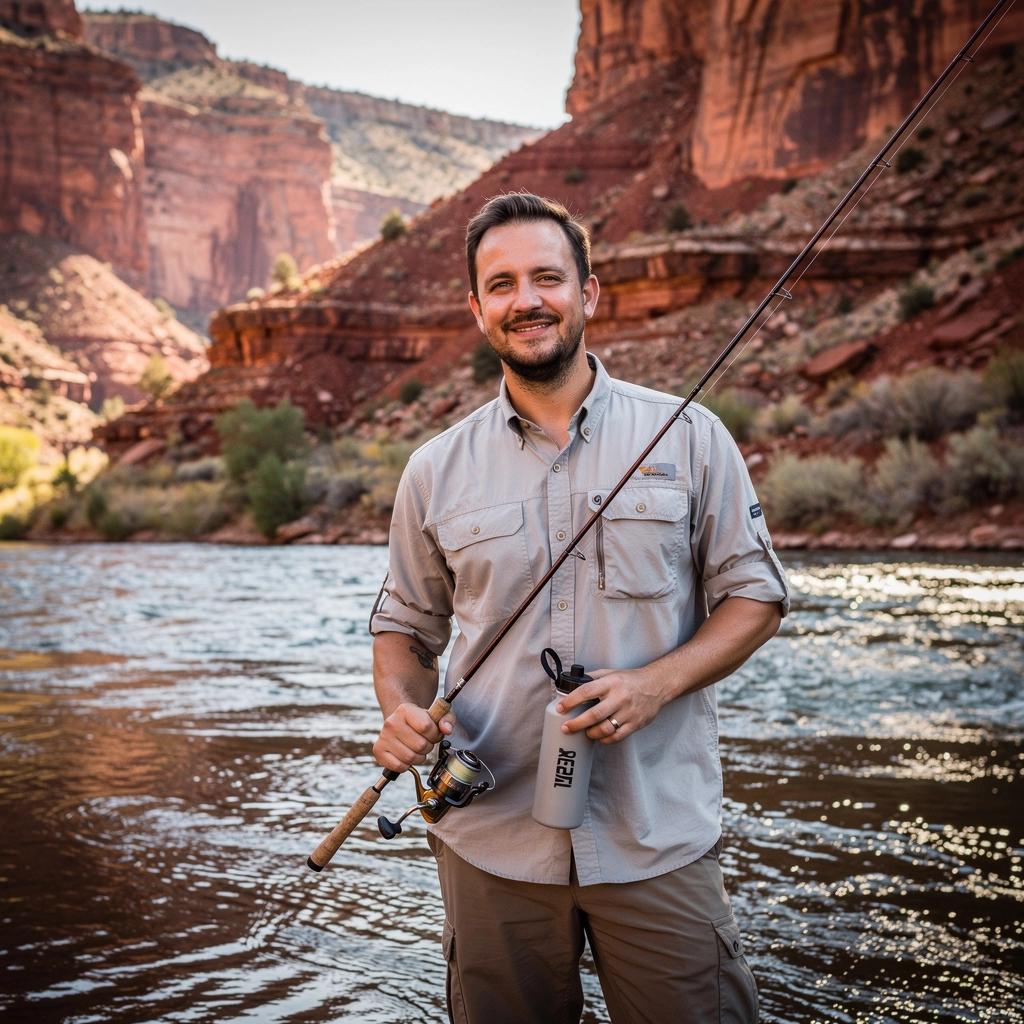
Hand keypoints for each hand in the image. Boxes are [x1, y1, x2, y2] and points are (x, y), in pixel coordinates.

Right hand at [373, 702, 456, 771]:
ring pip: (410, 758)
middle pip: (420, 745)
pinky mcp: (378, 751)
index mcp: (405, 710)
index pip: (426, 727)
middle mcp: (391, 722)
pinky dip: (407, 765)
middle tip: (425, 741)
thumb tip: (447, 729)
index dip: (435, 734)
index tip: (433, 732)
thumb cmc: (420, 720)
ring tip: (417, 749)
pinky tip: (407, 755)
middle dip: (428, 747)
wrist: (401, 723)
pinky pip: (399, 767)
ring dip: (419, 757)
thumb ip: (447, 719)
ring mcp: (383, 737)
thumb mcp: (437, 715)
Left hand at [557, 666, 671, 743]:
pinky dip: (605, 740)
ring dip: (591, 734)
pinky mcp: (636, 724)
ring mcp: (628, 712)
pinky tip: (599, 737)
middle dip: (577, 724)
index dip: (571, 701)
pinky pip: (617, 737)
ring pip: (605, 729)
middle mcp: (619, 697)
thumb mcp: (611, 672)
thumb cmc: (630, 679)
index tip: (561, 708)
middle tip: (566, 727)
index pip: (586, 691)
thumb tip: (572, 683)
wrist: (657, 685)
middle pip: (594, 715)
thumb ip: (593, 678)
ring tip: (584, 733)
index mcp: (611, 682)